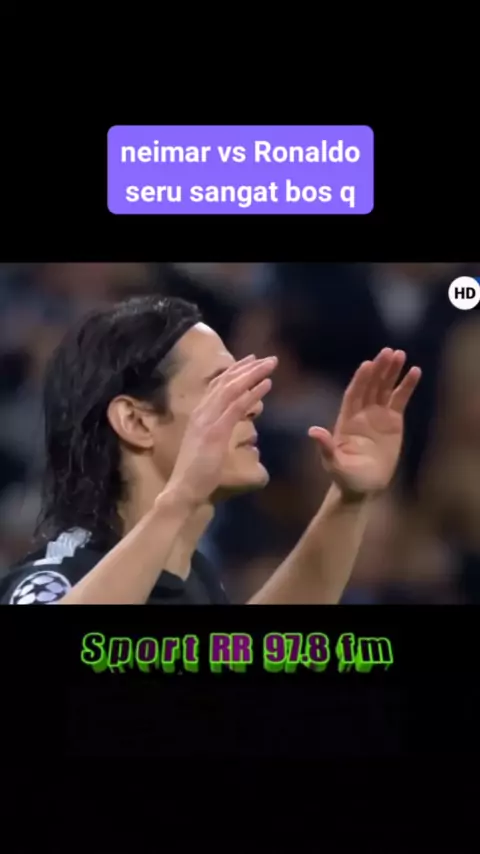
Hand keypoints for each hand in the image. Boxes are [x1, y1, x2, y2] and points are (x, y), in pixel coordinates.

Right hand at [164, 355, 276, 506]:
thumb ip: (217, 432)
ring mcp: (207, 421)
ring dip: (254, 374)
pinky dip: (252, 393)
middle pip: (227, 381)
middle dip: (248, 367)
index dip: (236, 371)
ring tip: (272, 364)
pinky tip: (267, 384)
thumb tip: (229, 426)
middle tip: (268, 358)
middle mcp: (202, 412)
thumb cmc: (197, 474)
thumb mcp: (207, 447)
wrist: (184, 490)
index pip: (218, 385)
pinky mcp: (215, 432)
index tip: (252, 361)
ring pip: (233, 389)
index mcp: (199, 414)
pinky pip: (236, 406)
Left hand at [308, 349, 420, 495]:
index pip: (354, 395)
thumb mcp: (334, 464)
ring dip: (391, 371)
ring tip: (400, 354)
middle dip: (378, 370)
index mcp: (346, 420)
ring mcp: (377, 416)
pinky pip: (400, 399)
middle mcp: (361, 414)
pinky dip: (406, 385)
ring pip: (384, 389)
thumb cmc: (345, 477)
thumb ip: (326, 447)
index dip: (360, 380)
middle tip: (388, 352)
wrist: (363, 487)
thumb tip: (312, 431)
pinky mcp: (393, 421)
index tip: (367, 365)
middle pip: (370, 387)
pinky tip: (415, 371)